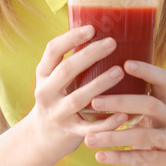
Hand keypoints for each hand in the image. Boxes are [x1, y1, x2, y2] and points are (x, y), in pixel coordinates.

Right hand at [27, 26, 133, 162]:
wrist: (42, 137)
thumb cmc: (57, 100)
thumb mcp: (54, 80)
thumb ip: (69, 62)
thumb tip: (99, 33)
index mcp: (43, 75)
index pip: (52, 50)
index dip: (71, 38)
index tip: (91, 28)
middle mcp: (46, 92)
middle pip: (66, 70)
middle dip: (89, 55)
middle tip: (112, 43)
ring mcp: (57, 113)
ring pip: (78, 98)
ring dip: (99, 84)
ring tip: (119, 71)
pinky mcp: (70, 132)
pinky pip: (90, 127)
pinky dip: (107, 122)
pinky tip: (124, 114)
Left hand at [82, 60, 165, 165]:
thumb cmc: (151, 138)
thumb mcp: (146, 118)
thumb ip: (131, 101)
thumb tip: (96, 77)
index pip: (162, 79)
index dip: (146, 70)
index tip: (124, 63)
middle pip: (150, 105)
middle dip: (121, 102)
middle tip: (94, 102)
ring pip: (143, 136)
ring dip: (113, 136)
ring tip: (88, 140)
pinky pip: (141, 158)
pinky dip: (119, 157)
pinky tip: (99, 156)